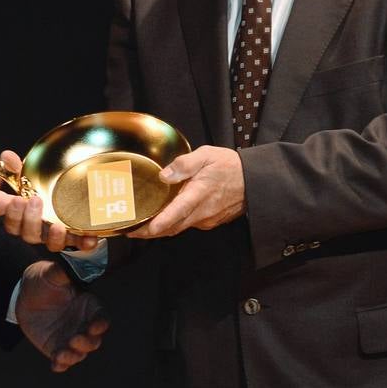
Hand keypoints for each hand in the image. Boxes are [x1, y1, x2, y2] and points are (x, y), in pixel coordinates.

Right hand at [0, 149, 99, 253]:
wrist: (67, 196)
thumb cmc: (41, 188)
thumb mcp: (27, 176)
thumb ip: (15, 167)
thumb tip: (7, 156)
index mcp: (24, 217)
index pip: (13, 223)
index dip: (13, 214)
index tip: (17, 199)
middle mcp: (39, 229)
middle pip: (29, 235)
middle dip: (31, 219)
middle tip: (35, 201)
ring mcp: (55, 235)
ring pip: (51, 244)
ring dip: (53, 237)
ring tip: (57, 226)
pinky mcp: (74, 238)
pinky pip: (77, 244)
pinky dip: (83, 243)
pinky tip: (90, 238)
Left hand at [15, 260, 108, 372]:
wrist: (24, 295)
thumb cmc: (43, 280)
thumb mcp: (53, 273)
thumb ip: (65, 271)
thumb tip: (76, 259)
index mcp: (87, 306)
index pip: (101, 317)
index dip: (100, 323)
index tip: (95, 326)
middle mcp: (82, 324)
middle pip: (94, 339)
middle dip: (87, 343)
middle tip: (74, 339)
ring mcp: (70, 337)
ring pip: (80, 352)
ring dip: (74, 356)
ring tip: (62, 354)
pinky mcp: (56, 348)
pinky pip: (62, 360)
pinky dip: (60, 365)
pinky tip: (55, 365)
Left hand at [127, 145, 245, 237]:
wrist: (255, 180)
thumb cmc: (230, 166)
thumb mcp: (206, 155)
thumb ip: (184, 164)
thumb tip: (164, 175)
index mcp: (198, 194)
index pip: (174, 214)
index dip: (156, 225)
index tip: (139, 230)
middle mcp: (201, 212)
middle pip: (172, 227)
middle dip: (150, 232)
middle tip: (131, 231)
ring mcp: (206, 219)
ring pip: (179, 228)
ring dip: (162, 229)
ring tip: (144, 226)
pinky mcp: (211, 221)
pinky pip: (189, 224)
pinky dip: (175, 224)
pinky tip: (167, 217)